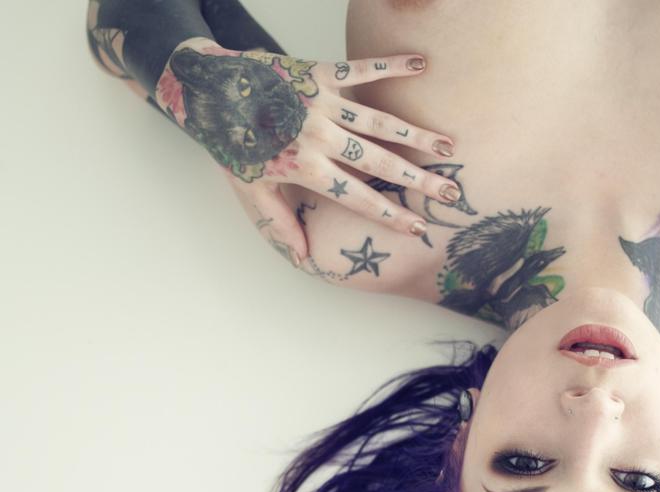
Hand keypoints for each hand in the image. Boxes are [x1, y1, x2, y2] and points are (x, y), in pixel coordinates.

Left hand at [154, 38, 459, 266]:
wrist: (209, 91)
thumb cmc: (231, 144)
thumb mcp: (251, 191)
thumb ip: (279, 224)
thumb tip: (303, 258)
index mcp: (305, 168)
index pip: (357, 197)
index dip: (389, 214)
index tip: (418, 227)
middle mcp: (319, 137)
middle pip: (378, 161)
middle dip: (418, 179)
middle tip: (451, 191)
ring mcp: (321, 103)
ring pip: (378, 121)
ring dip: (415, 132)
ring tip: (447, 144)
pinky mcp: (318, 73)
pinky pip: (360, 69)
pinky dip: (390, 66)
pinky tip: (421, 65)